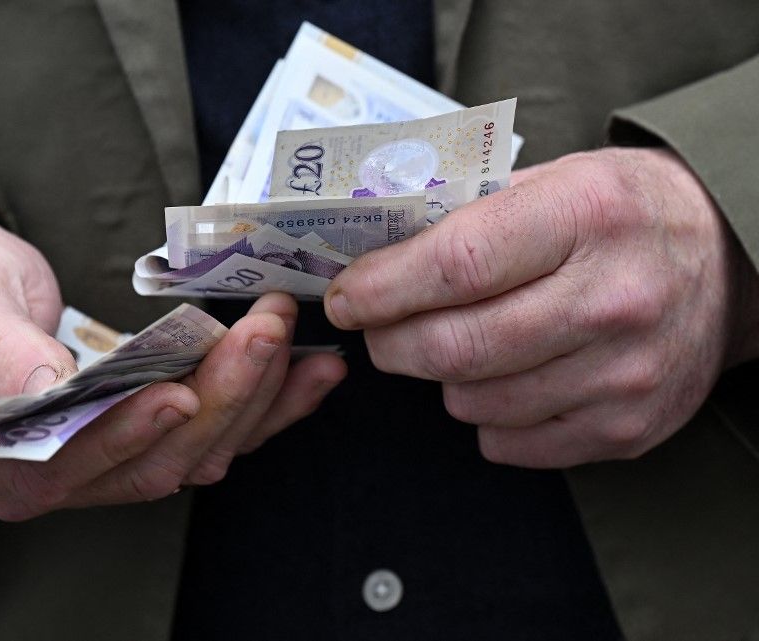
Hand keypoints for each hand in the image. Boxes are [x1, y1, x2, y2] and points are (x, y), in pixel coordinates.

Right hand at [0, 214, 345, 518]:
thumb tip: (43, 383)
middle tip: (264, 331)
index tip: (181, 390)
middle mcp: (45, 475)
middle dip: (216, 398)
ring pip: (189, 455)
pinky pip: (208, 436)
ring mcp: (96, 464)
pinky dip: (263, 409)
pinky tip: (307, 376)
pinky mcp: (137, 439)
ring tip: (295, 344)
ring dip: (251, 401)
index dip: (124, 434)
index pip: (61, 461)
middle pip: (145, 463)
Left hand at [324, 148, 758, 467]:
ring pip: (474, 401)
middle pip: (456, 346)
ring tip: (454, 344)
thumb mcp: (553, 179)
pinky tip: (502, 377)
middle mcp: (613, 297)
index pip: (456, 265)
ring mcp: (625, 373)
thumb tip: (369, 252)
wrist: (727, 260)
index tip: (345, 297)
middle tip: (375, 330)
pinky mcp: (629, 428)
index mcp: (584, 215)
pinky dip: (485, 415)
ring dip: (441, 378)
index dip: (382, 288)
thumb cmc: (620, 213)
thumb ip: (464, 214)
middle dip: (390, 343)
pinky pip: (510, 442)